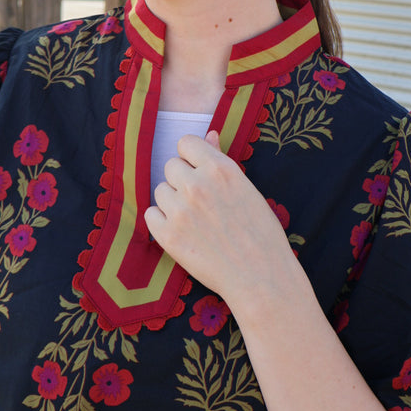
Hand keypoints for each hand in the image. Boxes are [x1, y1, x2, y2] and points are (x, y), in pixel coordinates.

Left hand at [145, 131, 294, 305]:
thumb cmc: (260, 231)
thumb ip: (221, 159)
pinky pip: (150, 215)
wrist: (260, 276)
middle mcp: (197, 185)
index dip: (191, 157)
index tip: (199, 171)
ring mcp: (180, 210)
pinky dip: (162, 222)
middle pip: (170, 166)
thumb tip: (209, 135)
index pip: (186, 142)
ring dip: (173, 201)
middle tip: (201, 201)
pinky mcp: (168, 235)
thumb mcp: (246, 187)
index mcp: (220, 169)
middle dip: (182, 180)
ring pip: (160, 191)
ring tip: (196, 220)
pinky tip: (183, 231)